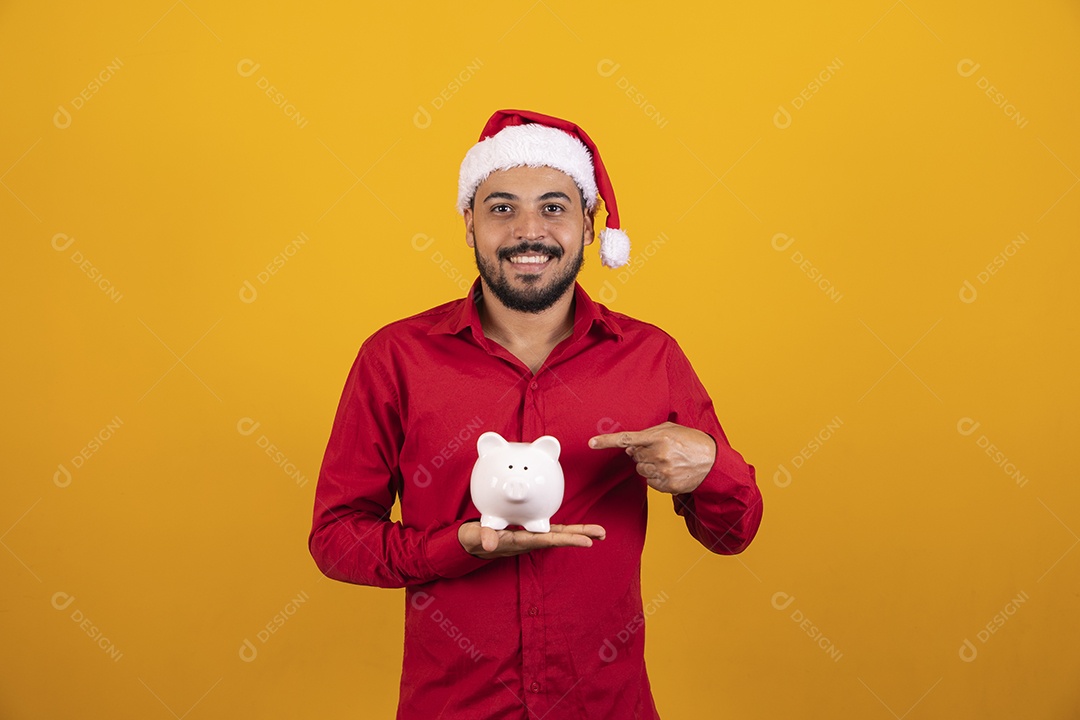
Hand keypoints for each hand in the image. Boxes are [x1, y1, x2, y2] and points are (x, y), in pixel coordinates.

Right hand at [458, 522, 605, 558]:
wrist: (474, 544)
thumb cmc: (475, 539)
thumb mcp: (476, 537)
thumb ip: (482, 537)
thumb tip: (489, 544)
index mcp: (520, 542)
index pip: (547, 540)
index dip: (567, 541)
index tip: (587, 542)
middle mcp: (530, 541)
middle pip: (559, 538)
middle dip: (580, 536)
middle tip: (602, 534)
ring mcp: (532, 537)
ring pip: (559, 535)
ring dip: (579, 533)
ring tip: (600, 532)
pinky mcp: (531, 532)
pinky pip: (553, 531)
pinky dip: (568, 530)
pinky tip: (580, 529)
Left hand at [589, 421, 715, 494]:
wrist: (713, 463)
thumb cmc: (692, 442)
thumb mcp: (672, 429)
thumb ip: (649, 434)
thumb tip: (629, 447)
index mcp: (659, 437)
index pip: (626, 439)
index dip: (607, 441)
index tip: (591, 443)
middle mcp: (659, 454)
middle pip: (634, 457)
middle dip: (642, 454)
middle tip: (659, 451)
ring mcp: (663, 472)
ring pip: (640, 471)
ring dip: (649, 466)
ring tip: (667, 461)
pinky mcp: (667, 485)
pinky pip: (650, 482)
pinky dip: (657, 477)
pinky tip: (670, 471)